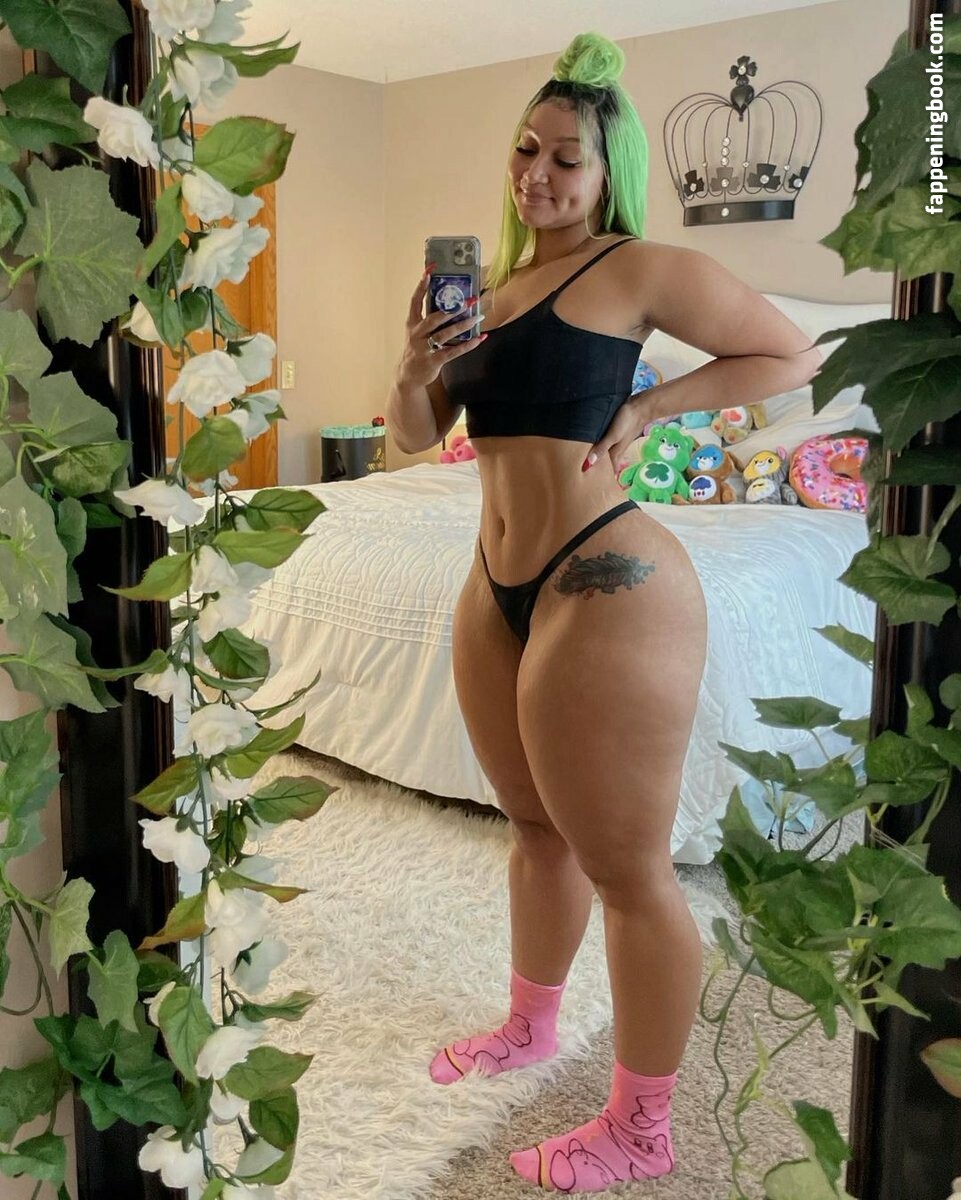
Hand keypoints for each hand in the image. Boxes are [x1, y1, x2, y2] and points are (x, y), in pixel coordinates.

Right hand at [397, 269, 486, 389]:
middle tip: (470, 300)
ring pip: (446, 334)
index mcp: (412, 323)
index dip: (421, 286)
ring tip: (478, 317)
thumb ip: (430, 319)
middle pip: (435, 317)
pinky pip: (453, 351)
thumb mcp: (418, 332)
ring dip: (464, 325)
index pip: (415, 301)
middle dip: (454, 308)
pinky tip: (479, 339)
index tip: (429, 271)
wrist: (408, 375)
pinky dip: (467, 345)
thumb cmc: (417, 349)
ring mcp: (424, 348)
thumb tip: (451, 304)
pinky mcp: (433, 361)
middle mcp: (416, 334)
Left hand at [583, 392, 656, 474]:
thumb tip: (588, 465)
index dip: (600, 481)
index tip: (591, 490)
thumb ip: (601, 449)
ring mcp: (615, 443)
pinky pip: (605, 446)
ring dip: (598, 461)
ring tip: (586, 468)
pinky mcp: (614, 434)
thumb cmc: (627, 422)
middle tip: (584, 481)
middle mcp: (614, 451)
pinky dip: (599, 450)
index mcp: (614, 454)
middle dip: (597, 473)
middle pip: (605, 465)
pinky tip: (594, 448)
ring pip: (605, 456)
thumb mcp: (613, 436)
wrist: (640, 406)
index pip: (607, 473)